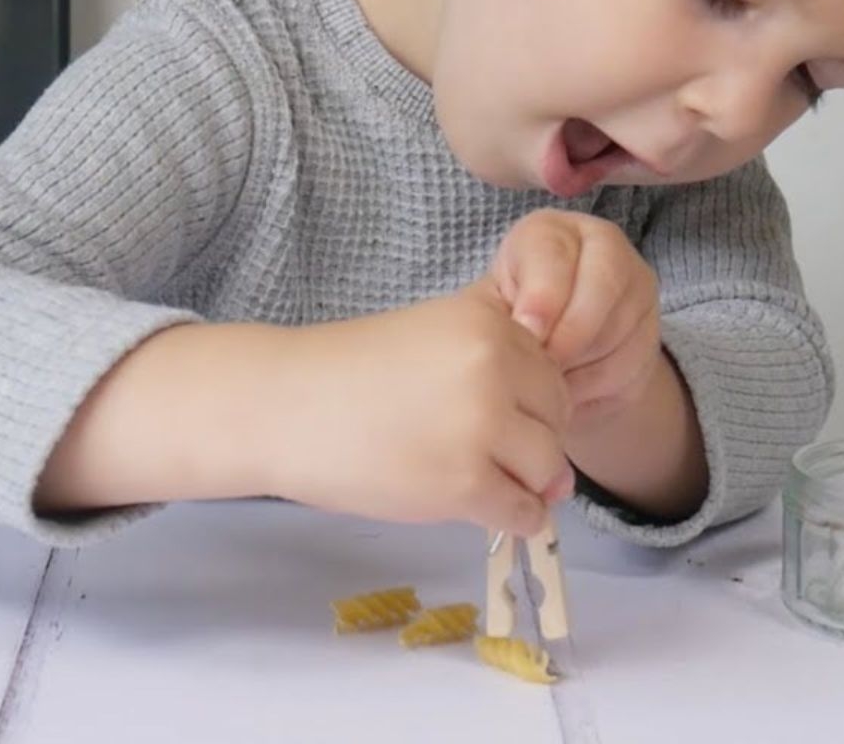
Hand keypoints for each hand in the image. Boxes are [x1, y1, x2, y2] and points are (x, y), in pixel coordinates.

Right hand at [266, 279, 574, 537]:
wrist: (282, 406)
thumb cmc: (350, 376)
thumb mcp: (431, 339)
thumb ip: (496, 371)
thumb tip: (560, 456)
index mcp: (489, 323)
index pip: (551, 374)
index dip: (528, 403)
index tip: (488, 415)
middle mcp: (495, 368)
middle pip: (558, 420)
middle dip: (533, 444)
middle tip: (484, 453)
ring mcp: (481, 427)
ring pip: (547, 468)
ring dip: (526, 484)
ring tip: (481, 481)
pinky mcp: (464, 482)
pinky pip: (522, 511)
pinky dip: (515, 519)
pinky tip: (484, 509)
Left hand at [490, 209, 663, 427]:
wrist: (541, 348)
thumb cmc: (508, 321)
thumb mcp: (488, 309)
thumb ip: (499, 315)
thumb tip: (528, 336)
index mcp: (551, 232)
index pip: (557, 254)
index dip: (544, 297)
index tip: (527, 333)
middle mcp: (603, 249)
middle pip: (603, 286)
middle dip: (570, 334)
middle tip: (544, 365)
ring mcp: (635, 290)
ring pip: (620, 331)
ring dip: (581, 365)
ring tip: (549, 381)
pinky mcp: (649, 336)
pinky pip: (631, 367)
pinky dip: (597, 388)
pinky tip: (569, 393)